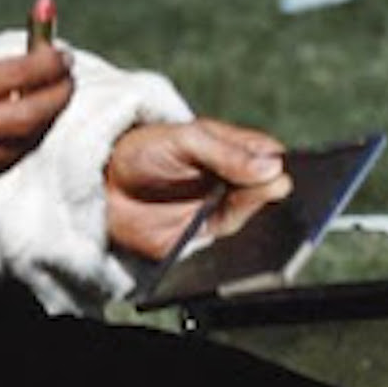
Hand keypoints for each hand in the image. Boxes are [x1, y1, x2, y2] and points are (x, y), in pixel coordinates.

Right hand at [0, 42, 72, 227]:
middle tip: (68, 81)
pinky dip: (15, 150)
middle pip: (25, 115)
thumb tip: (8, 71)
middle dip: (58, 95)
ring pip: (18, 147)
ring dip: (42, 124)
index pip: (9, 75)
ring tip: (50, 104)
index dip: (45, 65)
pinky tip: (21, 134)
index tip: (61, 57)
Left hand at [105, 116, 289, 261]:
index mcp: (237, 152)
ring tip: (243, 210)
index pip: (273, 158)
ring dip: (248, 219)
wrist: (104, 183)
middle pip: (268, 192)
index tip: (283, 171)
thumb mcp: (184, 139)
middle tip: (270, 190)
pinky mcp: (205, 241)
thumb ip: (226, 153)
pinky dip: (227, 244)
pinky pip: (225, 247)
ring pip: (250, 221)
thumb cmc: (145, 150)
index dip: (282, 165)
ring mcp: (222, 213)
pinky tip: (220, 238)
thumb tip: (273, 168)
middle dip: (270, 194)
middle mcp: (236, 184)